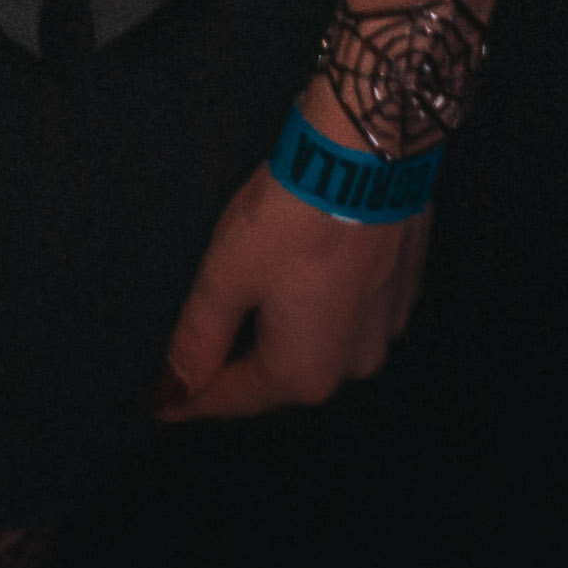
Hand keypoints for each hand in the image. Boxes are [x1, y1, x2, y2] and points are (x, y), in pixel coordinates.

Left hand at [153, 159, 428, 423]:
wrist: (368, 162)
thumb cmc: (286, 223)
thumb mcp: (228, 275)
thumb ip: (201, 336)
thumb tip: (175, 391)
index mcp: (303, 372)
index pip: (235, 397)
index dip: (194, 397)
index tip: (163, 405)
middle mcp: (351, 367)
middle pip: (283, 375)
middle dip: (244, 368)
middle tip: (206, 362)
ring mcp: (386, 330)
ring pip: (321, 343)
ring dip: (287, 335)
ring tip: (256, 321)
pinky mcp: (404, 292)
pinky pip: (349, 314)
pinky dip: (321, 307)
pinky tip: (306, 284)